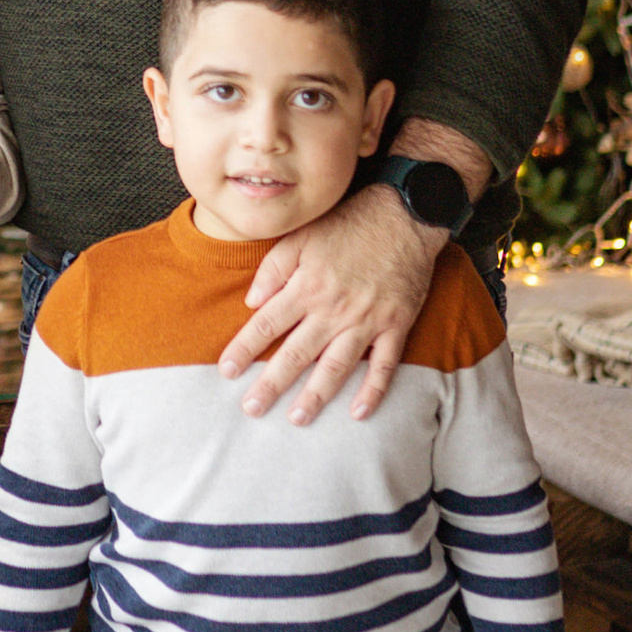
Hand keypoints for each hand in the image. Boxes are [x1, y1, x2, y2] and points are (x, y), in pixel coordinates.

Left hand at [217, 183, 436, 421]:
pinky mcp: (396, 324)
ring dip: (316, 396)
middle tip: (252, 409)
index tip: (227, 371)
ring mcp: (367, 319)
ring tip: (297, 418)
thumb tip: (251, 301)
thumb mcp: (303, 234)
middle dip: (271, 384)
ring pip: (336, 366)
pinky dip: (373, 390)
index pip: (267, 324)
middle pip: (296, 354)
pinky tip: (358, 412)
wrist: (405, 213)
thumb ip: (274, 268)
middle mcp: (334, 308)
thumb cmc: (350, 222)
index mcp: (307, 286)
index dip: (245, 349)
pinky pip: (384, 364)